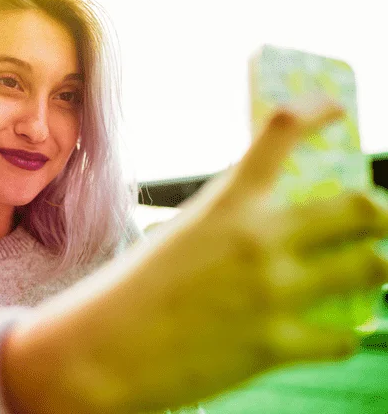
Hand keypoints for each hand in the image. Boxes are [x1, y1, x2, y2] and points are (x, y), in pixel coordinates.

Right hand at [0, 97, 387, 412]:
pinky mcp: (277, 345)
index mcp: (226, 202)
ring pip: (370, 267)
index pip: (282, 131)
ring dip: (372, 269)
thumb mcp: (176, 237)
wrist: (102, 352)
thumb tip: (267, 226)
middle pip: (358, 207)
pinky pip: (344, 339)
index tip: (335, 111)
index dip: (318, 111)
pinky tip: (332, 337)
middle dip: (376, 213)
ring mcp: (274, 292)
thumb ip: (224, 224)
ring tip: (363, 273)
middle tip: (373, 221)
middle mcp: (259, 238)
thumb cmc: (130, 291)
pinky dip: (342, 338)